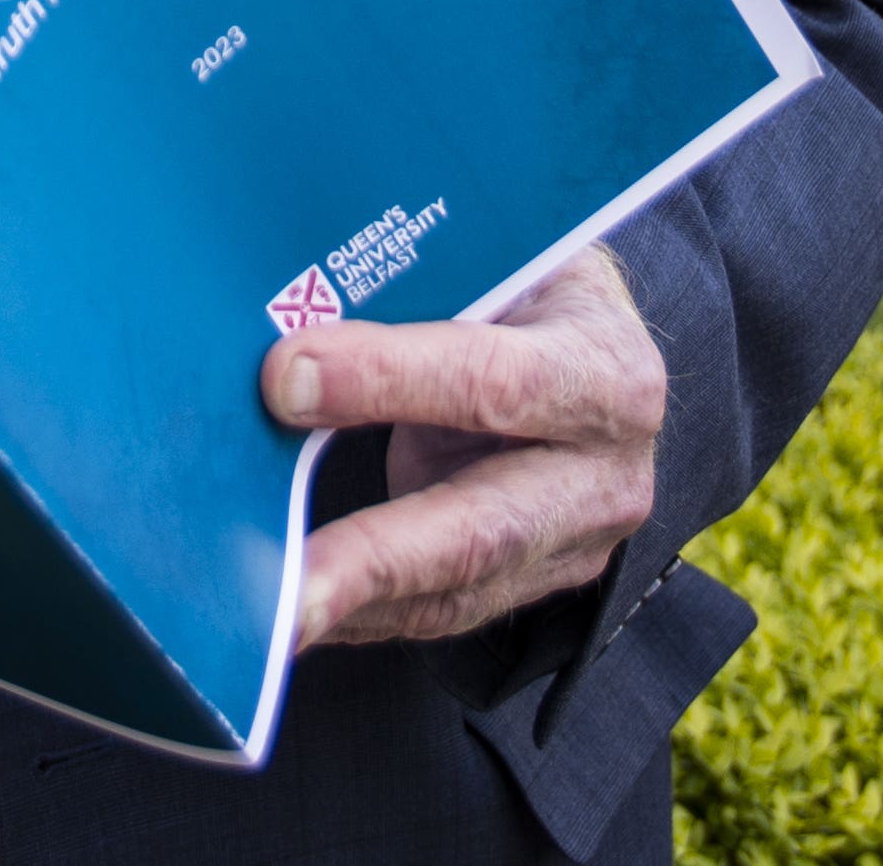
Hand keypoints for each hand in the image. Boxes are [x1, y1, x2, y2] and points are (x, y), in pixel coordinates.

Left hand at [259, 247, 664, 646]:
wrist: (598, 348)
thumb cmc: (533, 286)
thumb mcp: (499, 262)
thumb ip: (414, 293)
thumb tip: (285, 317)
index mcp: (605, 366)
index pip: (494, 381)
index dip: (389, 379)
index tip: (285, 380)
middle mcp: (606, 469)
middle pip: (486, 526)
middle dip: (377, 558)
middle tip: (291, 584)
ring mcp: (579, 538)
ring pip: (462, 585)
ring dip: (359, 604)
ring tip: (275, 619)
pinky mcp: (541, 579)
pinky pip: (446, 608)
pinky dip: (367, 614)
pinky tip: (303, 613)